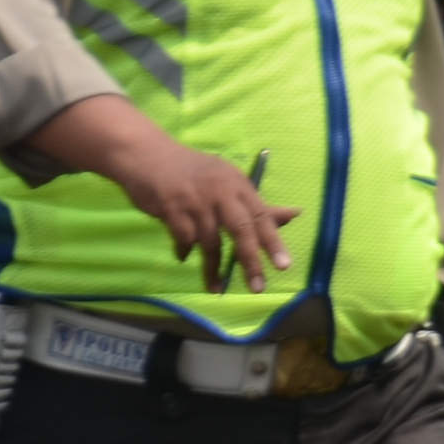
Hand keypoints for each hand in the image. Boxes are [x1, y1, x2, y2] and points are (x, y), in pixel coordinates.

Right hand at [21, 94, 297, 293]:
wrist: (148, 155)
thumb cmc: (195, 173)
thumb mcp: (229, 183)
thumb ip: (258, 205)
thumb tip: (295, 214)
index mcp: (238, 184)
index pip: (261, 215)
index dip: (273, 241)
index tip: (284, 266)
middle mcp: (220, 192)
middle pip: (241, 230)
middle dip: (250, 260)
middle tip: (258, 286)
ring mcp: (195, 200)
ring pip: (210, 241)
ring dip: (213, 268)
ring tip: (216, 287)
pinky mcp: (171, 208)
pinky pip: (183, 239)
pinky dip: (185, 251)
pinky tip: (184, 256)